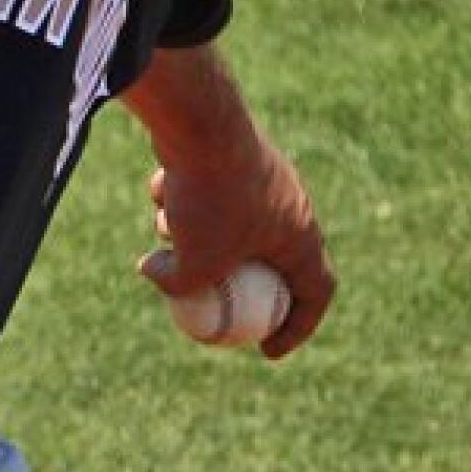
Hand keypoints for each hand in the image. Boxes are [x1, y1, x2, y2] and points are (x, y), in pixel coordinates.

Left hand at [138, 137, 334, 359]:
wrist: (200, 122)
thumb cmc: (211, 200)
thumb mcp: (196, 263)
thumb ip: (179, 285)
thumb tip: (155, 273)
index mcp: (300, 236)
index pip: (315, 292)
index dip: (295, 327)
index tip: (266, 349)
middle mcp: (289, 203)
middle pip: (268, 253)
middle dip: (233, 274)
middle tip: (211, 295)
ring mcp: (261, 171)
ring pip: (229, 217)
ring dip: (194, 230)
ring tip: (167, 228)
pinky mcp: (231, 148)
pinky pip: (209, 184)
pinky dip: (182, 193)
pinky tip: (160, 187)